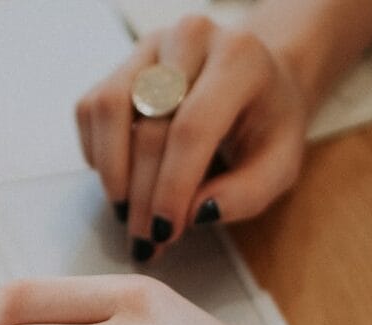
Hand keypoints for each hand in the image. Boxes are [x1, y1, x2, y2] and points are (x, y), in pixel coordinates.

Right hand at [75, 16, 307, 259]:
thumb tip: (196, 214)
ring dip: (112, 172)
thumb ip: (247, 194)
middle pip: (149, 125)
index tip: (165, 231)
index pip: (193, 127)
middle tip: (145, 239)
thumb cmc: (267, 123)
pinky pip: (91, 110)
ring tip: (126, 213)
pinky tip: (122, 179)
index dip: (172, 186)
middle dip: (143, 194)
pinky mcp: (122, 63)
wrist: (257, 78)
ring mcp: (150, 47)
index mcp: (239, 59)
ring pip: (109, 109)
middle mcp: (191, 39)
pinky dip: (98, 153)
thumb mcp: (280, 165)